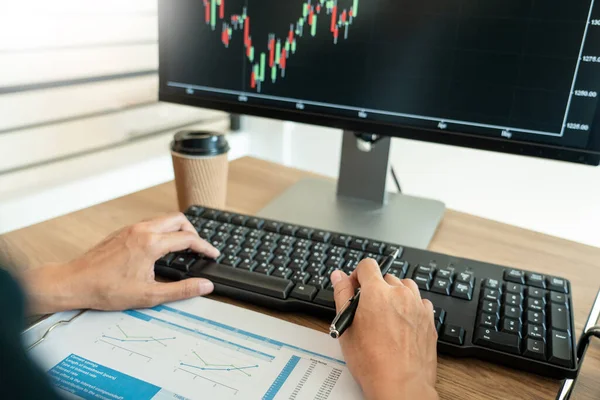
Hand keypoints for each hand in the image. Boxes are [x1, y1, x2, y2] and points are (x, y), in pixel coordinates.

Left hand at [20, 213, 219, 313]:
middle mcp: (142, 230)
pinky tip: (160, 248)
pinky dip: (163, 231)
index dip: (205, 247)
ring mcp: (131, 228)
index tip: (213, 255)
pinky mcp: (123, 231)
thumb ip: (181, 290)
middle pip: (178, 219)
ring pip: (163, 219)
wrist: (74, 282)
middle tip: (199, 248)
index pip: (188, 239)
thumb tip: (204, 286)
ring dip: (177, 229)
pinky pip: (150, 223)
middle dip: (193, 232)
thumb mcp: (149, 295)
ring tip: (182, 247)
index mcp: (151, 244)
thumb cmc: (106, 289)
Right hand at [330, 260, 437, 399]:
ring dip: (395, 294)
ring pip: (405, 286)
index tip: (355, 288)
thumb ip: (342, 295)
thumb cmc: (372, 362)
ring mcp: (418, 305)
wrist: (401, 385)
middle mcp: (400, 294)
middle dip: (376, 288)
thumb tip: (338, 276)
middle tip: (368, 310)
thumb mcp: (346, 327)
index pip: (367, 265)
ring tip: (385, 315)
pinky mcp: (429, 318)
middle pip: (386, 276)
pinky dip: (410, 306)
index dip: (358, 275)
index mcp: (377, 292)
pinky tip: (401, 323)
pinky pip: (420, 301)